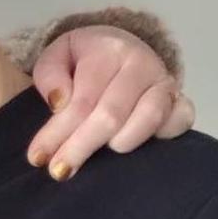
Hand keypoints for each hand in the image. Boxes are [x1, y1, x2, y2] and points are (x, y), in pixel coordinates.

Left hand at [27, 25, 194, 180]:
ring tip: (96, 162)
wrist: (119, 47)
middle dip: (81, 147)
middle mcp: (141, 64)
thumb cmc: (82, 59)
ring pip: (148, 118)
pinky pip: (180, 121)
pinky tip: (135, 152)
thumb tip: (58, 103)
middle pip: (111, 114)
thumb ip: (50, 77)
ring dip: (120, 144)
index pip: (81, 100)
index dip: (57, 132)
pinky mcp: (180, 99)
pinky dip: (162, 137)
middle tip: (59, 171)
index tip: (37, 158)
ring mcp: (165, 82)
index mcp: (108, 50)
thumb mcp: (56, 57)